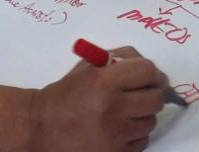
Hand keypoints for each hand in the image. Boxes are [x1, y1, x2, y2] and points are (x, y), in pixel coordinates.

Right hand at [28, 46, 166, 151]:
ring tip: (126, 113)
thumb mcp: (88, 67)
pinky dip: (136, 134)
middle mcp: (113, 106)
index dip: (153, 73)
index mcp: (104, 80)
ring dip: (143, 115)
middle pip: (156, 98)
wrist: (42, 127)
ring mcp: (116, 133)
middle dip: (152, 94)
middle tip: (143, 94)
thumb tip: (151, 69)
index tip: (151, 78)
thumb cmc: (66, 94)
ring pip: (151, 121)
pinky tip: (120, 129)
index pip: (147, 71)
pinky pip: (143, 140)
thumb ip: (120, 58)